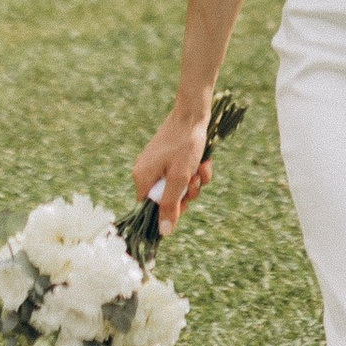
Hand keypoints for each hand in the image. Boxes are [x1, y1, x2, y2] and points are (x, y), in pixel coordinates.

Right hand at [132, 101, 214, 237]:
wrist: (193, 112)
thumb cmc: (185, 144)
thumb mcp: (179, 178)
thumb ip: (170, 205)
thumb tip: (163, 233)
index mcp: (142, 178)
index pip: (150, 209)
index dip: (169, 210)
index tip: (184, 204)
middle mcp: (146, 171)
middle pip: (167, 198)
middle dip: (186, 192)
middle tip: (195, 182)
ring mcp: (158, 163)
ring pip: (178, 185)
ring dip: (194, 180)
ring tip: (201, 167)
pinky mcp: (171, 155)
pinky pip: (183, 172)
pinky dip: (195, 170)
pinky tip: (204, 161)